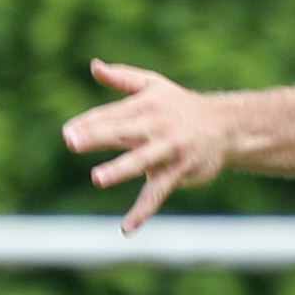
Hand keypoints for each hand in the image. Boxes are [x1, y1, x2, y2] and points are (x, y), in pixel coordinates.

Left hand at [63, 60, 234, 231]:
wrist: (227, 126)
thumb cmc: (181, 105)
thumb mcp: (154, 85)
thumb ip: (122, 78)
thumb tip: (94, 66)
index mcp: (147, 105)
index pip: (112, 114)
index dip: (89, 123)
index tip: (67, 132)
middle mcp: (158, 126)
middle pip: (123, 130)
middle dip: (98, 135)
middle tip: (72, 141)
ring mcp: (170, 150)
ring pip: (142, 160)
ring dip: (120, 169)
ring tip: (97, 178)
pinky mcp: (180, 172)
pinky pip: (158, 193)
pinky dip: (143, 211)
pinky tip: (126, 228)